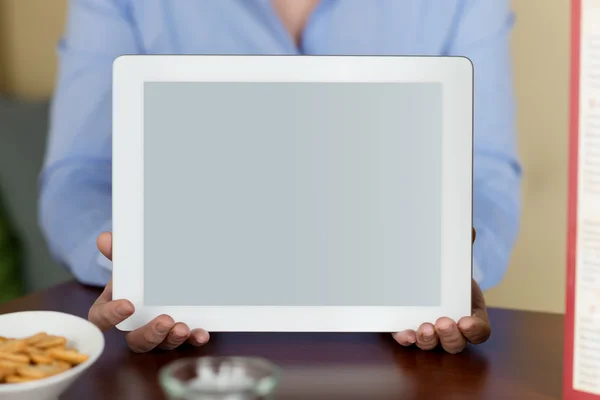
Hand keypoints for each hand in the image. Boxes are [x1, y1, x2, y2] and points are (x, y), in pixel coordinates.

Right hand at [88, 232, 209, 352]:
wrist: (167, 274)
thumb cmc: (140, 273)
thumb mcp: (130, 262)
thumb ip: (119, 252)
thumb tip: (105, 239)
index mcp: (114, 308)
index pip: (101, 319)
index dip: (111, 316)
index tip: (128, 306)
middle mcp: (135, 326)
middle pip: (135, 340)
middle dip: (150, 334)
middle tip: (165, 321)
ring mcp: (159, 334)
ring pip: (161, 345)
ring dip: (172, 339)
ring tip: (182, 328)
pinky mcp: (180, 335)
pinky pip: (186, 343)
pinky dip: (193, 339)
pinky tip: (201, 334)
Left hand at [392, 228, 489, 352]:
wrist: (427, 276)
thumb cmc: (449, 274)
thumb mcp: (456, 262)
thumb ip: (462, 249)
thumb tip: (469, 230)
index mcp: (471, 315)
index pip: (480, 331)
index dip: (475, 330)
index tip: (466, 321)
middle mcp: (453, 330)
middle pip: (456, 344)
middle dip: (451, 336)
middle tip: (443, 323)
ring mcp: (432, 333)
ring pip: (434, 346)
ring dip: (429, 340)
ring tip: (424, 329)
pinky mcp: (410, 330)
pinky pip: (409, 340)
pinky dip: (407, 339)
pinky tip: (404, 334)